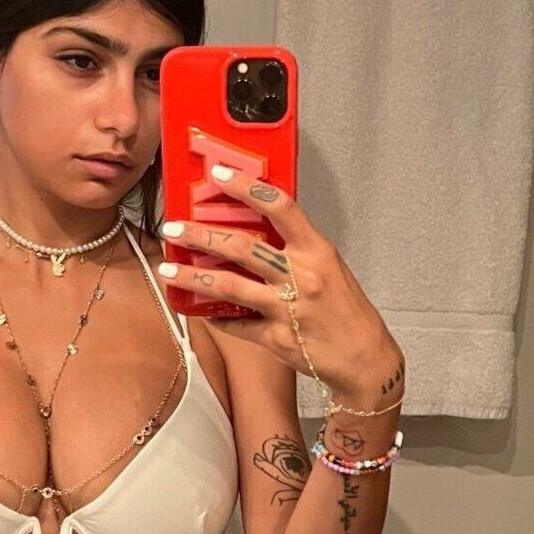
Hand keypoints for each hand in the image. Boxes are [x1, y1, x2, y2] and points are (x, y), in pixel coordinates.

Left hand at [159, 163, 404, 409]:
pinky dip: (215, 316)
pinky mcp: (276, 338)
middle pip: (242, 246)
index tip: (219, 174)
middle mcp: (301, 276)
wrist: (365, 358)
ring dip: (192, 275)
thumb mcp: (329, 266)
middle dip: (201, 234)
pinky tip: (200, 309)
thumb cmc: (347, 309)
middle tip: (173, 228)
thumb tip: (258, 226)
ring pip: (229, 286)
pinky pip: (237, 324)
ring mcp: (287, 308)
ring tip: (168, 268)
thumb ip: (296, 247)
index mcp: (317, 251)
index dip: (247, 187)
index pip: (280, 207)